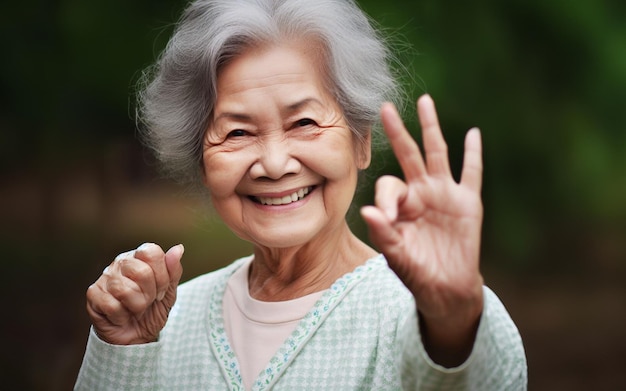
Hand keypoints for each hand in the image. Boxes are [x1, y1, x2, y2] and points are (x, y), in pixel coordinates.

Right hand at [86, 243, 183, 344]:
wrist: (136, 337)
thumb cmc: (152, 311)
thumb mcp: (170, 292)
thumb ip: (174, 270)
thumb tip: (178, 249)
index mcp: (139, 257)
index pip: (152, 252)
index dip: (161, 275)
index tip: (161, 290)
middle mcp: (120, 263)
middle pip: (141, 272)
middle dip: (149, 294)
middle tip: (146, 302)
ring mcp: (105, 277)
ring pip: (125, 290)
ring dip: (136, 306)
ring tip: (134, 309)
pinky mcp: (93, 294)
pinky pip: (112, 305)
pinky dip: (121, 316)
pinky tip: (121, 316)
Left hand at [360, 95, 483, 364]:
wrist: (446, 288)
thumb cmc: (416, 272)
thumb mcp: (396, 256)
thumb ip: (383, 234)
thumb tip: (368, 211)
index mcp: (400, 204)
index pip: (389, 186)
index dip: (387, 199)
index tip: (389, 219)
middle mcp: (421, 192)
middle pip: (408, 154)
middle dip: (397, 132)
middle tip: (384, 108)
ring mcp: (445, 194)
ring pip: (437, 153)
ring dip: (430, 128)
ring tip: (425, 102)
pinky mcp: (468, 202)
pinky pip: (472, 173)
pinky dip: (473, 153)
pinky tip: (473, 133)